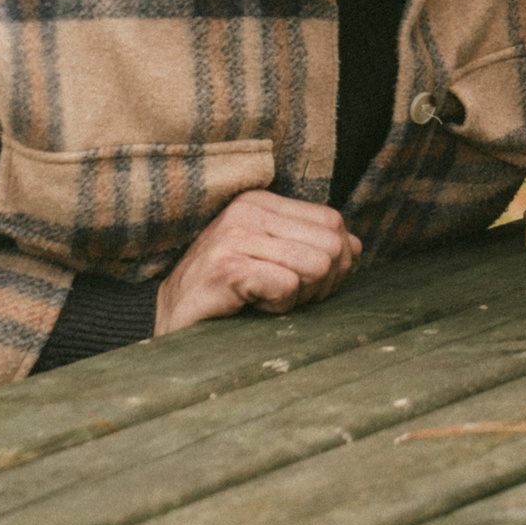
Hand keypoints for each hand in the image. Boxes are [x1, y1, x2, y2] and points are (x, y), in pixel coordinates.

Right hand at [154, 190, 360, 334]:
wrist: (170, 321)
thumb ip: (312, 246)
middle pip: (332, 244)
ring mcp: (235, 236)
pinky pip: (288, 286)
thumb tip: (356, 246)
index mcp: (262, 202)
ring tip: (268, 300)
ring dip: (301, 296)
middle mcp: (248, 210)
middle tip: (288, 297)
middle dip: (322, 283)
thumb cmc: (226, 294)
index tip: (304, 283)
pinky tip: (252, 307)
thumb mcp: (272, 259)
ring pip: (317, 265)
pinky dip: (279, 307)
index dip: (334, 261)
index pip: (333, 222)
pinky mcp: (226, 267)